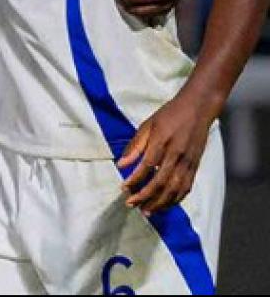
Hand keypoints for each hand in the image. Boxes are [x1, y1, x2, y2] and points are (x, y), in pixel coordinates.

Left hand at [118, 96, 211, 214]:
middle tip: (131, 204)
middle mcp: (177, 155)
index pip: (146, 167)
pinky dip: (176, 199)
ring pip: (175, 189)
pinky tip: (165, 204)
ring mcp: (188, 162)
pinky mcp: (196, 166)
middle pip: (161, 182)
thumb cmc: (169, 115)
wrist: (198, 108)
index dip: (135, 180)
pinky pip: (186, 187)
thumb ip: (135, 145)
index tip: (123, 188)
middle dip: (145, 197)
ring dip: (160, 203)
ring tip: (147, 211)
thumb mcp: (148, 124)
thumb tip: (120, 164)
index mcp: (162, 142)